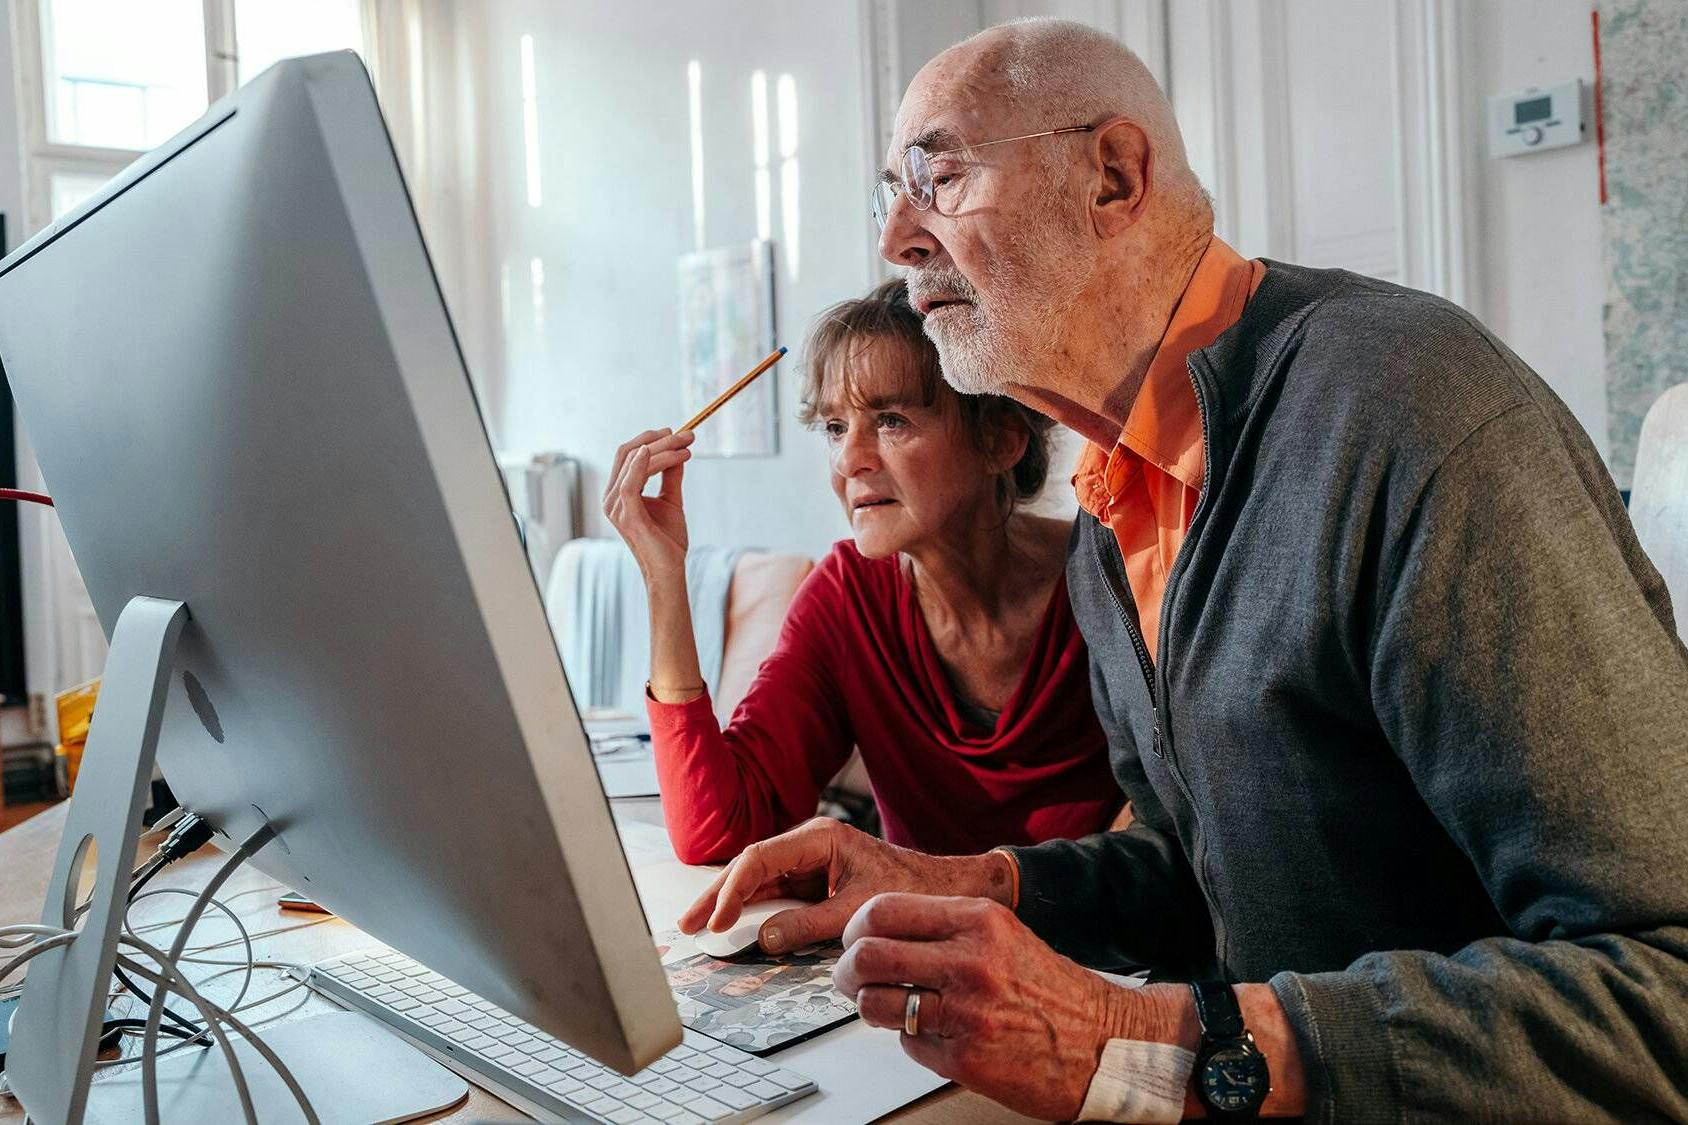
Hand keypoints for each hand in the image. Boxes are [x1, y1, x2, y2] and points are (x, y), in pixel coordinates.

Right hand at [602, 428, 694, 579]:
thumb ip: (670, 476)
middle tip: (687, 434)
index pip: (628, 455)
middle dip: (659, 439)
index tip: (677, 432)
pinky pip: (630, 482)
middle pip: (628, 453)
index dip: (651, 439)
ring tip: (687, 446)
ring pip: (633, 463)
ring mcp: (616, 507)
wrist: (669, 569)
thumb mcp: (671, 500)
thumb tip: (678, 452)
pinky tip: (653, 451)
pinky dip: (641, 464)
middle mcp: (612, 498)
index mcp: (619, 493)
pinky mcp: (626, 515)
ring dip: (662, 449)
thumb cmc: (667, 539)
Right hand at [676, 818, 1014, 953]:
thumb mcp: (856, 911)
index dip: (733, 890)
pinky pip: (774, 892)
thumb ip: (809, 924)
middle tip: (689, 923)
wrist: (941, 889)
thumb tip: (765, 938)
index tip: (719, 921)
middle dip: (718, 895)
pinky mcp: (814, 879)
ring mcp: (810, 861)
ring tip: (699, 926)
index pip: (760, 858)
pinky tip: (730, 924)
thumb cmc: (910, 889)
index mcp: (820, 838)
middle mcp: (809, 844)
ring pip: (758, 879)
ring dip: (729, 903)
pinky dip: (752, 909)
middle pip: (750, 866)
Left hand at [833, 892, 1195, 1120]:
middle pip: (866, 955)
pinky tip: (939, 1034)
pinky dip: (913, 1039)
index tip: (852, 940)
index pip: (882, 910)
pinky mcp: (963, 1057)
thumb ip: (944, 928)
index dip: (853, 928)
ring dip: (873, 1006)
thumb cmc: (1051, 989)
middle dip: (846, 970)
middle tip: (850, 977)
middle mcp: (969, 960)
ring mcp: (965, 1011)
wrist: (1103, 1042)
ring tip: (891, 1007)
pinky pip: (908, 1042)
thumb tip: (879, 932)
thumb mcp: (1001, 934)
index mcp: (977, 920)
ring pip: (876, 1002)